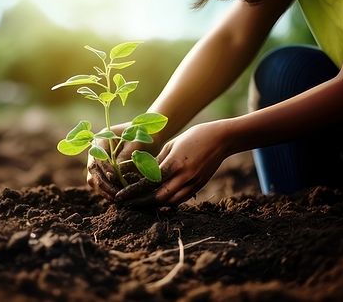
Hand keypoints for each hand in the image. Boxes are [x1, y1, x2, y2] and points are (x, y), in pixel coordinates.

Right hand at [86, 123, 155, 199]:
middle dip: (103, 183)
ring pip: (94, 178)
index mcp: (101, 138)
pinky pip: (101, 182)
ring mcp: (99, 161)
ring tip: (117, 198)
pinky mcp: (104, 170)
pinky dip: (107, 190)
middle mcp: (96, 150)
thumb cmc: (144, 135)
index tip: (115, 179)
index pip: (98, 157)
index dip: (105, 169)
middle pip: (93, 169)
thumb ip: (124, 157)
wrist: (150, 135)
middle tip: (115, 194)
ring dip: (104, 189)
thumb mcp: (136, 143)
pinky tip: (118, 196)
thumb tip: (114, 175)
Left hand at [114, 120, 231, 207]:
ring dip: (155, 205)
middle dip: (141, 203)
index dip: (133, 191)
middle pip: (159, 197)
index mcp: (175, 163)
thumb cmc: (194, 137)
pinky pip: (181, 199)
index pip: (149, 182)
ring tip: (141, 204)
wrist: (221, 139)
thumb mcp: (172, 145)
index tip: (121, 197)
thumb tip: (145, 174)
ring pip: (170, 202)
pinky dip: (168, 202)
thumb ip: (158, 161)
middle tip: (128, 205)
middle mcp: (184, 176)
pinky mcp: (199, 186)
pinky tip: (159, 200)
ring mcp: (193, 183)